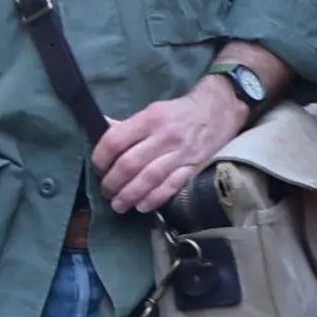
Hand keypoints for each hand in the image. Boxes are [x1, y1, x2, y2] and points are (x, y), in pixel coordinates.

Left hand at [92, 77, 239, 218]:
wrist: (218, 111)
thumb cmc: (180, 113)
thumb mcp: (153, 110)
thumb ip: (128, 125)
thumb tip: (101, 129)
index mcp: (151, 118)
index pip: (116, 140)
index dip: (101, 158)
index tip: (98, 167)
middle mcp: (165, 136)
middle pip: (130, 163)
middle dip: (113, 182)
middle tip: (106, 190)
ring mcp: (181, 154)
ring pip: (149, 178)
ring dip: (129, 195)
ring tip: (118, 204)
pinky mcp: (194, 168)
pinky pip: (171, 187)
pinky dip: (154, 199)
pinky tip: (142, 206)